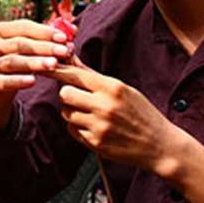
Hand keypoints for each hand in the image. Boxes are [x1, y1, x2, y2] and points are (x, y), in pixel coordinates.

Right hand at [0, 19, 72, 131]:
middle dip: (44, 47)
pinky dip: (18, 81)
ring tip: (54, 64)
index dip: (44, 31)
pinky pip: (4, 82)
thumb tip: (72, 30)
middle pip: (19, 44)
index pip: (22, 26)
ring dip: (35, 62)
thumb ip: (44, 38)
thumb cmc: (15, 63)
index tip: (64, 37)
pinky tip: (33, 81)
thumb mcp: (25, 49)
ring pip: (12, 62)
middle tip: (64, 51)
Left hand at [49, 62, 176, 174]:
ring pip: (66, 113)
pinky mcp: (95, 143)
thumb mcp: (122, 89)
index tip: (43, 66)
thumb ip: (93, 75)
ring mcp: (99, 126)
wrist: (160, 145)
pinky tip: (95, 127)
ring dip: (72, 111)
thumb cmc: (142, 113)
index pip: (74, 75)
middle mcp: (104, 106)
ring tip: (90, 113)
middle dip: (67, 94)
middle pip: (64, 93)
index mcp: (112, 87)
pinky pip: (72, 130)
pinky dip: (78, 127)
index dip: (56, 70)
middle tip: (79, 97)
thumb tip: (70, 57)